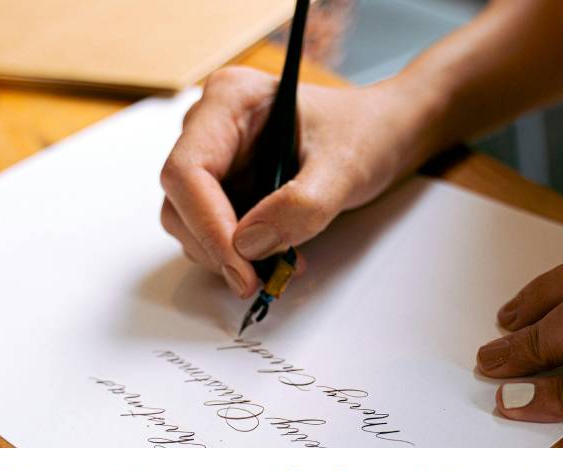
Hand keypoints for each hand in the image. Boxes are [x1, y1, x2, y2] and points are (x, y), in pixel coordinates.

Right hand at [160, 67, 429, 296]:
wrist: (382, 135)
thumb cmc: (366, 133)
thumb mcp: (345, 167)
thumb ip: (302, 205)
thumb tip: (250, 245)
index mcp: (230, 101)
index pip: (187, 171)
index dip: (207, 225)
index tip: (240, 265)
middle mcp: (211, 127)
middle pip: (180, 202)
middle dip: (216, 247)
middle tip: (259, 279)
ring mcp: (216, 159)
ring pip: (190, 222)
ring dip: (228, 256)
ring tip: (281, 264)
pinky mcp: (226, 187)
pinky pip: (214, 231)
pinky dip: (239, 255)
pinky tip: (279, 256)